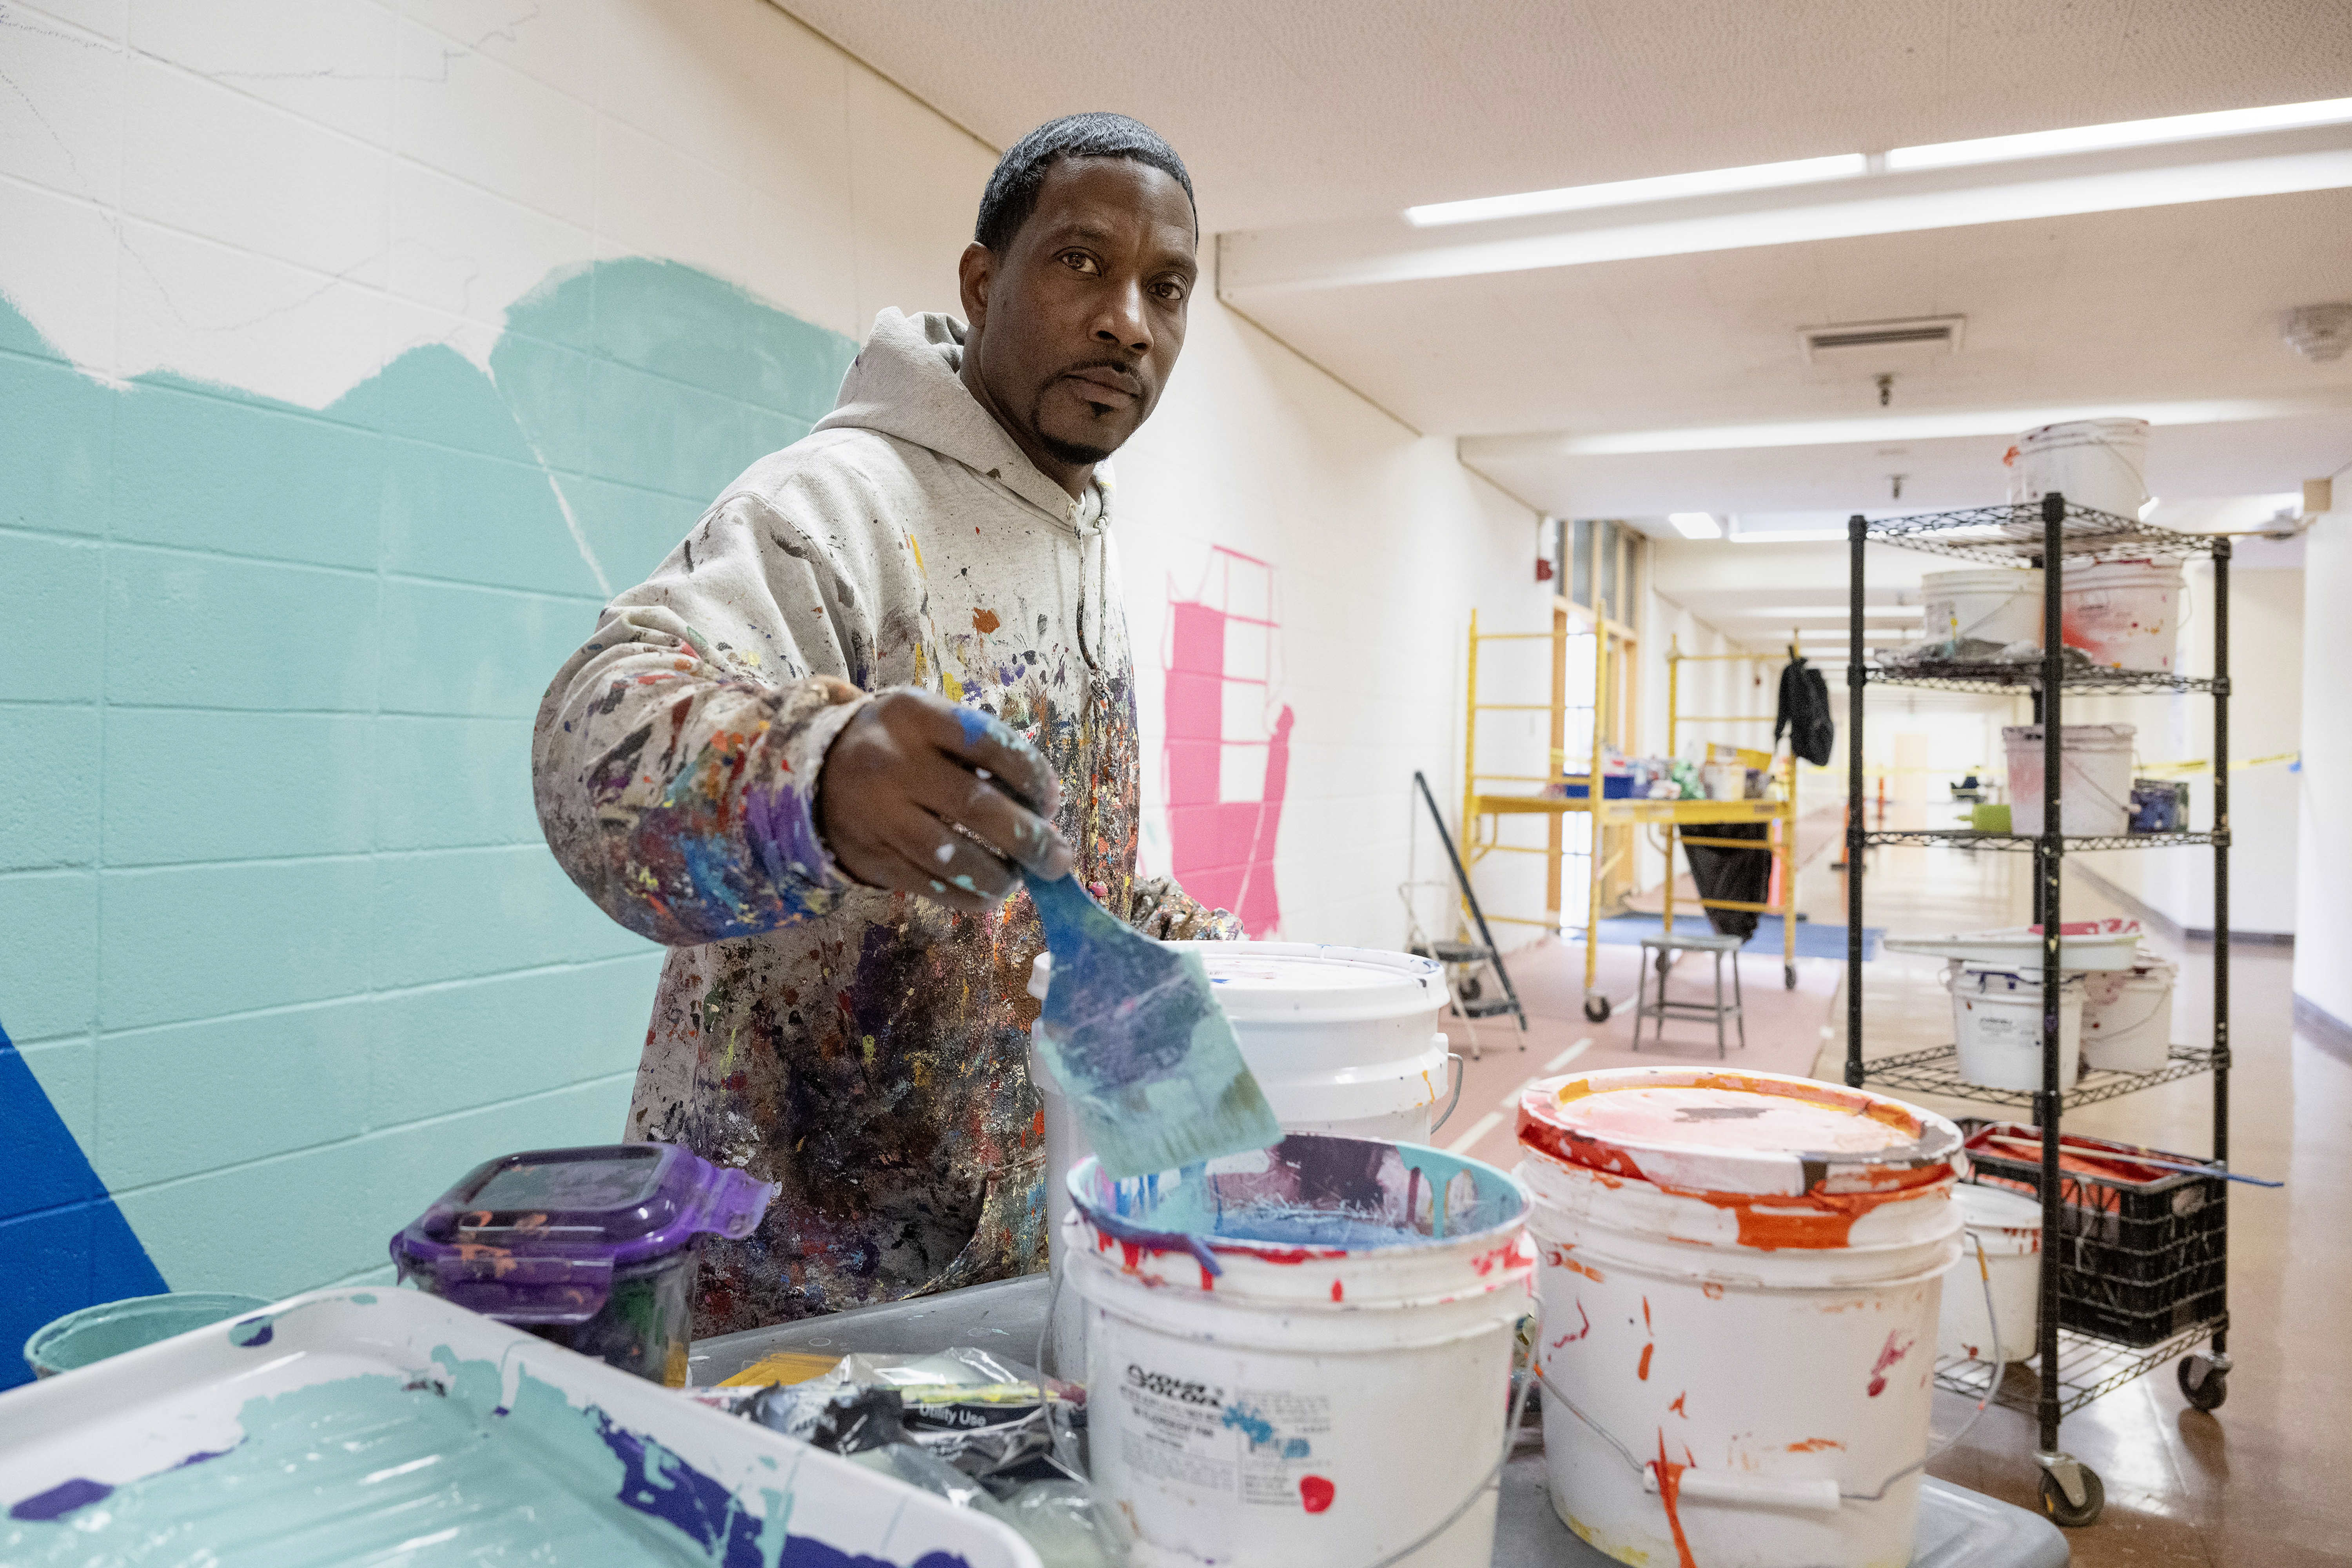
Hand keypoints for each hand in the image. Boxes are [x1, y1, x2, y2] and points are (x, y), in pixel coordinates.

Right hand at [817, 689, 1075, 911]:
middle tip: (1059, 859)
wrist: (816, 772)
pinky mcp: (870, 857)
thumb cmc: (898, 746)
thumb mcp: (930, 724)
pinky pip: (928, 886)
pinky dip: (968, 897)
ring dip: (1000, 876)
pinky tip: (989, 894)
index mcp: (915, 717)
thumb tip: (1041, 812)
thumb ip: (979, 753)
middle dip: (1029, 839)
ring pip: (951, 857)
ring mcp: (878, 814)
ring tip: (1023, 879)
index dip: (1033, 777)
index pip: (990, 744)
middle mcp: (893, 763)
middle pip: (975, 807)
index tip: (1051, 802)